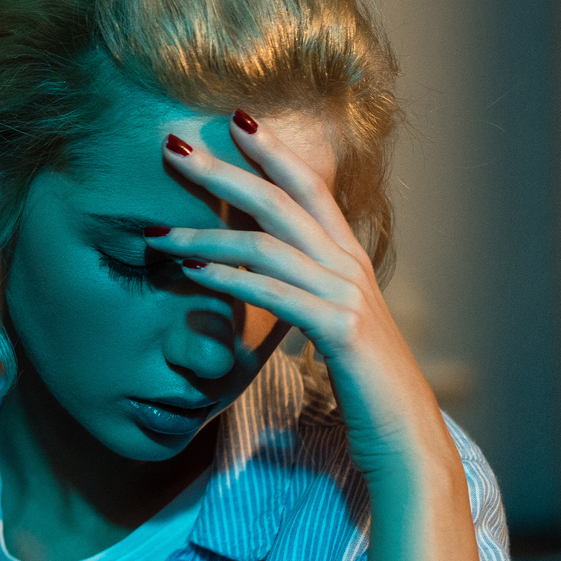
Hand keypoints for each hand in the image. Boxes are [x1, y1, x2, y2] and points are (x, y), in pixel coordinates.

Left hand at [144, 114, 492, 560]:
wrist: (405, 441)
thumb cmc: (363, 387)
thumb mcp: (332, 324)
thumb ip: (306, 290)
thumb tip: (268, 273)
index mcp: (350, 260)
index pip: (310, 190)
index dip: (274, 152)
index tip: (235, 119)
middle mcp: (351, 267)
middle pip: (282, 201)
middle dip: (224, 170)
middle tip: (173, 145)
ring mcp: (349, 296)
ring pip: (268, 245)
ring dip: (205, 233)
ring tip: (155, 232)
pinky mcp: (340, 330)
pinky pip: (275, 293)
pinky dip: (229, 277)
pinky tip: (190, 272)